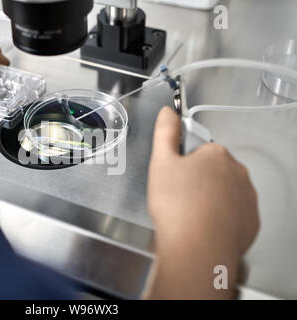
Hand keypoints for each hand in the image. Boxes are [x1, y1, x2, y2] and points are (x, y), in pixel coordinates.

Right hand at [145, 107, 258, 298]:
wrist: (197, 249)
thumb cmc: (178, 207)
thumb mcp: (161, 163)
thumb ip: (165, 133)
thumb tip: (168, 112)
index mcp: (216, 154)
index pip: (198, 149)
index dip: (182, 162)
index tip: (173, 177)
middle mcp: (237, 172)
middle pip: (212, 170)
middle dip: (196, 179)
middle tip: (177, 196)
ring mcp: (247, 197)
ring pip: (223, 192)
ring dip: (208, 198)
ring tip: (188, 213)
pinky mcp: (251, 221)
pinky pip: (232, 213)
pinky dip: (219, 217)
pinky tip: (202, 225)